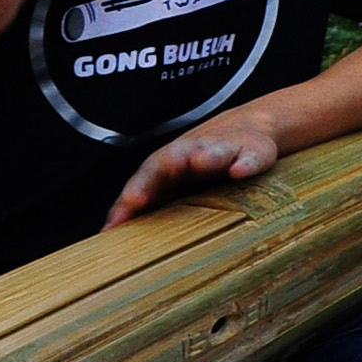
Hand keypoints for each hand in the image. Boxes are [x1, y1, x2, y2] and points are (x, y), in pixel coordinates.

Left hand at [107, 107, 282, 226]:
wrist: (248, 129)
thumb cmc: (202, 164)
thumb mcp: (173, 181)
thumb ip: (145, 203)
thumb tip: (106, 233)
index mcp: (170, 162)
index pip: (145, 177)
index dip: (132, 196)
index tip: (117, 223)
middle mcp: (193, 151)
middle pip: (174, 156)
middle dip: (164, 166)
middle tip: (152, 182)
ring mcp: (225, 150)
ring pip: (214, 151)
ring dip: (206, 155)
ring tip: (202, 161)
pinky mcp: (254, 152)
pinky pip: (251, 157)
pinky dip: (246, 162)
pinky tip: (241, 170)